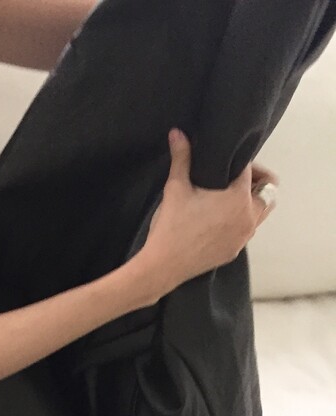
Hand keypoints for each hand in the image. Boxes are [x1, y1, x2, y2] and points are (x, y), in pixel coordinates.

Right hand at [132, 130, 278, 302]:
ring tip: (226, 199)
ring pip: (260, 213)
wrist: (162, 267)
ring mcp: (243, 237)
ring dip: (250, 202)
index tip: (224, 163)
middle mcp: (248, 218)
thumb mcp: (176, 189)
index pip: (250, 171)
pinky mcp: (234, 251)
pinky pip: (246, 231)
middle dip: (257, 182)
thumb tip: (177, 132)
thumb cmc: (171, 227)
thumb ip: (181, 158)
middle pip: (269, 192)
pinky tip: (218, 220)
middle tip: (234, 179)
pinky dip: (239, 221)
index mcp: (238, 198)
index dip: (239, 162)